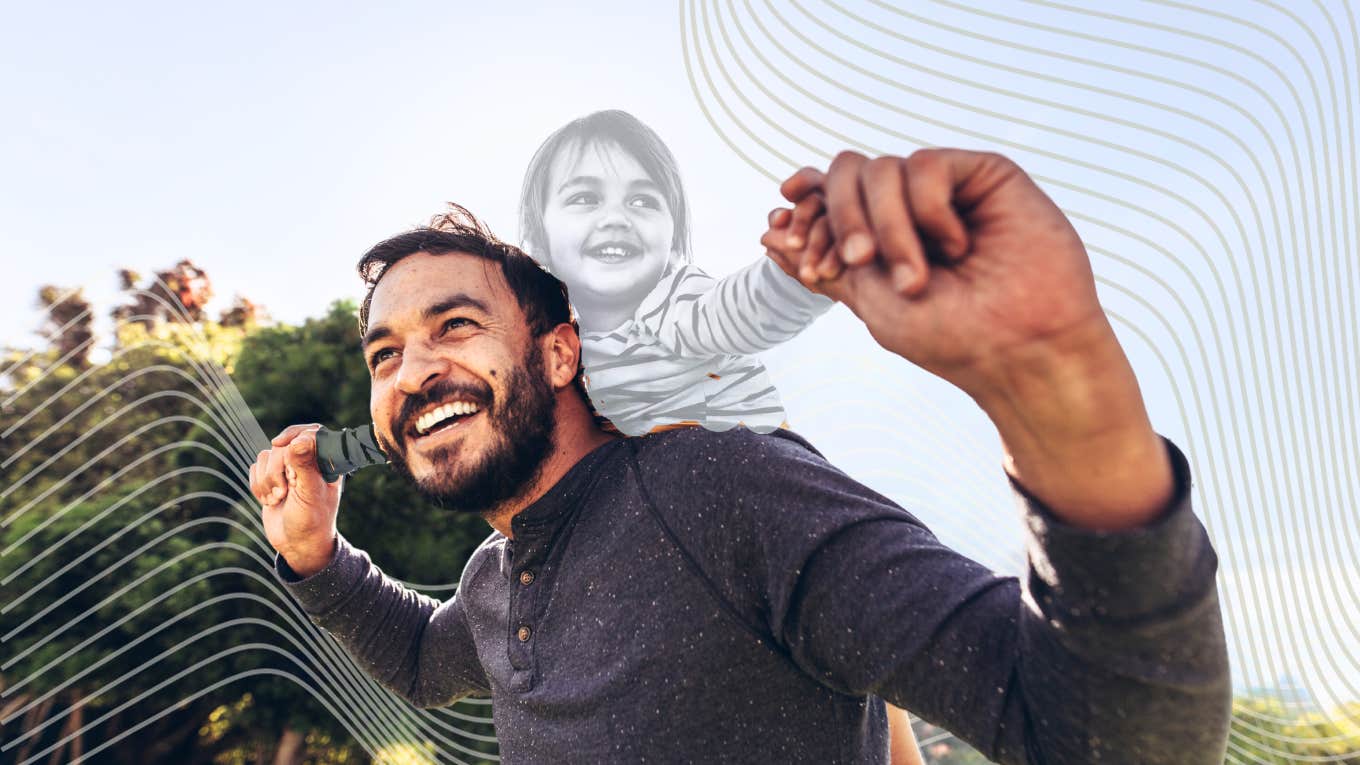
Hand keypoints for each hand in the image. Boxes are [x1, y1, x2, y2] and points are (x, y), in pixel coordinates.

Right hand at [250, 424, 341, 576]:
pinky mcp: (271, 477)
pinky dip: (258, 486)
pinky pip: (255, 469)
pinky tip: (270, 501)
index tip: (280, 443)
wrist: (297, 544)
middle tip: (285, 492)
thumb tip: (299, 441)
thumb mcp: (310, 494)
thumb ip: (305, 466)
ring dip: (267, 481)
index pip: (313, 432)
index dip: (296, 434)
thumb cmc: (311, 520)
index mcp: (327, 461)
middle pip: (282, 446)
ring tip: (278, 499)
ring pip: (266, 456)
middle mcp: (308, 461)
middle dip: (277, 470)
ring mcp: (288, 468)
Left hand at [762, 149, 1172, 528]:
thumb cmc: (951, 337)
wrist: (1018, 349)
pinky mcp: (982, 174)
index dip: (805, 203)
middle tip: (857, 262)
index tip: (779, 223)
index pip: (830, 196)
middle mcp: (911, 207)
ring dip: (887, 227)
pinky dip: (927, 211)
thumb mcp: (870, 300)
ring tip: (914, 278)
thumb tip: (767, 232)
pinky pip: (925, 165)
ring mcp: (947, 189)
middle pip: (849, 172)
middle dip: (839, 216)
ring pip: (883, 169)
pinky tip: (955, 246)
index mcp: (882, 235)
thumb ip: (824, 264)